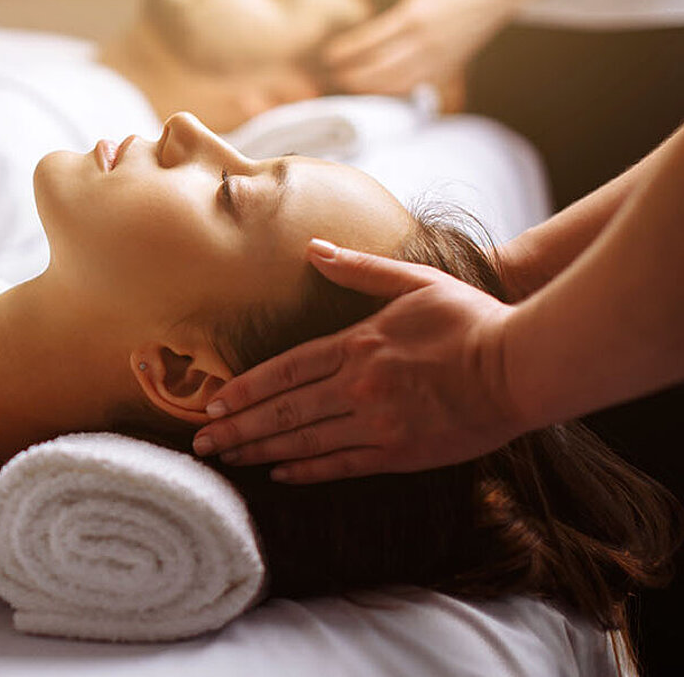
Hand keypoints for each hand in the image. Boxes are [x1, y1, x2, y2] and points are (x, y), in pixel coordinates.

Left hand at [193, 239, 522, 483]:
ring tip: (227, 460)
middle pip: (283, 410)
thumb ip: (359, 269)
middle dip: (237, 428)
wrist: (522, 365)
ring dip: (260, 451)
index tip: (213, 403)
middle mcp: (359, 386)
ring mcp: (378, 423)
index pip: (283, 370)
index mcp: (356, 344)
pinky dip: (307, 470)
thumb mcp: (412, 280)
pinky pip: (342, 464)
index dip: (244, 389)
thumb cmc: (470, 319)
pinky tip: (280, 474)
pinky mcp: (401, 452)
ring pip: (304, 441)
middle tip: (201, 443)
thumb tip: (313, 248)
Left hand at [323, 0, 517, 94]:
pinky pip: (416, 86)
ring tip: (348, 85)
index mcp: (414, 16)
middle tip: (331, 76)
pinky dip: (394, 91)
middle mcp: (425, 41)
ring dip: (370, 87)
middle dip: (353, 75)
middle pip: (380, 68)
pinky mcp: (448, 67)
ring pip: (397, 82)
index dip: (346, 51)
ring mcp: (438, 58)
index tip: (327, 55)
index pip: (371, 40)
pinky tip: (377, 89)